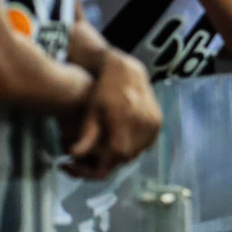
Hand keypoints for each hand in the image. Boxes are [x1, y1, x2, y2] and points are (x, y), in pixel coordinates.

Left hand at [63, 51, 161, 179]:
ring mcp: (153, 121)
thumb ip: (86, 134)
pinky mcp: (158, 120)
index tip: (94, 158)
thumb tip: (72, 154)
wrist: (127, 72)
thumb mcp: (91, 111)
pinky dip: (137, 145)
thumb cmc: (103, 92)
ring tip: (112, 145)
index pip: (118, 151)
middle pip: (129, 154)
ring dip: (126, 152)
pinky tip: (125, 138)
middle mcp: (143, 120)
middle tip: (101, 153)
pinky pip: (148, 142)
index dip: (106, 159)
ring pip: (139, 150)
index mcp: (125, 117)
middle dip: (114, 158)